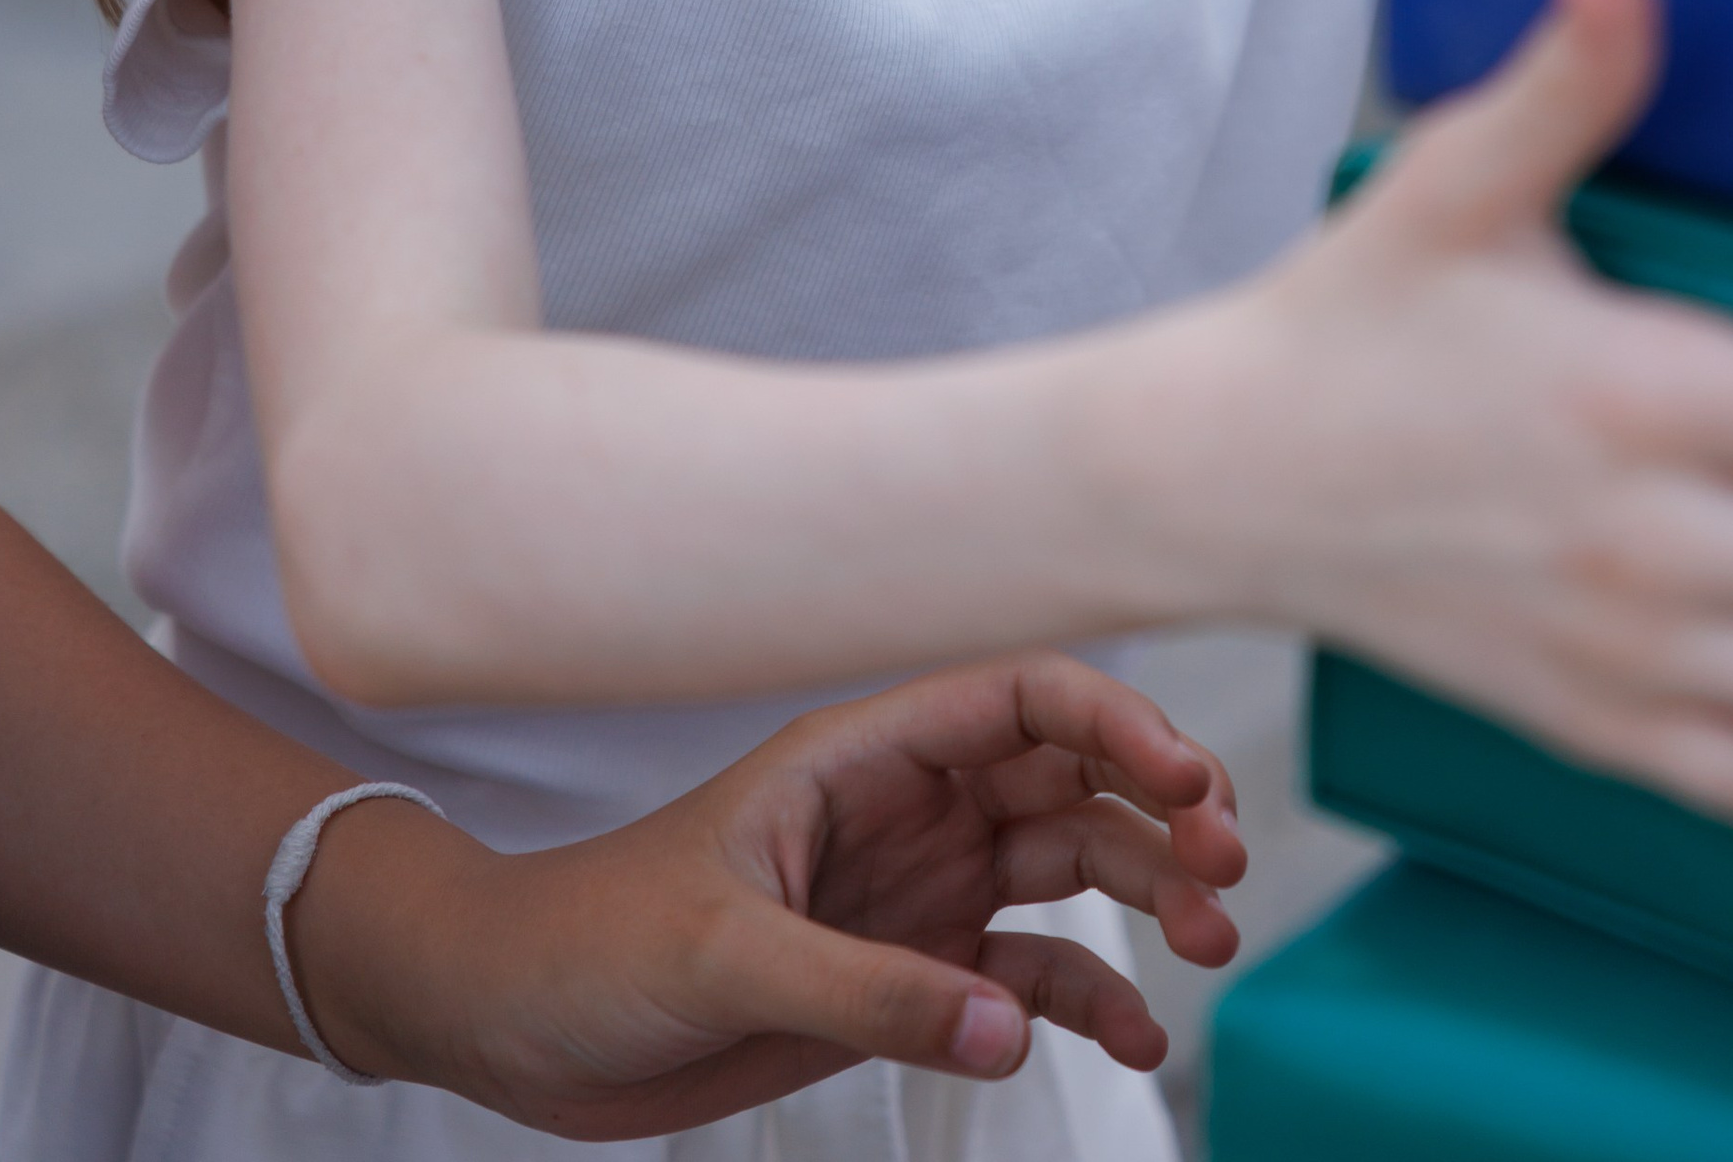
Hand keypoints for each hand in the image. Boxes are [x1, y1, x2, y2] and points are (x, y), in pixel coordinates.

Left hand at [300, 654, 1242, 1138]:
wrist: (511, 1021)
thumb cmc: (587, 941)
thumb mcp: (720, 953)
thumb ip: (866, 991)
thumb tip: (1004, 1025)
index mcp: (860, 755)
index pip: (1018, 699)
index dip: (1114, 723)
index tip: (1185, 782)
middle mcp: (905, 811)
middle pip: (1067, 782)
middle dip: (1155, 813)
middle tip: (1221, 873)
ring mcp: (913, 892)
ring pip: (1067, 873)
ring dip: (1145, 897)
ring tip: (1206, 944)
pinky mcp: (904, 976)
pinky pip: (1024, 978)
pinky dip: (1088, 1000)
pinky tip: (1132, 1033)